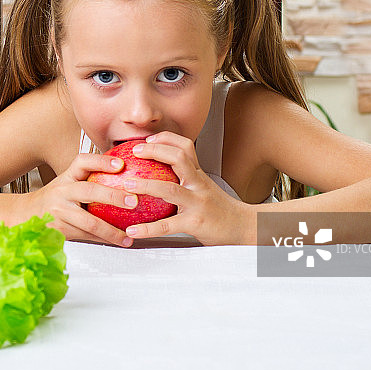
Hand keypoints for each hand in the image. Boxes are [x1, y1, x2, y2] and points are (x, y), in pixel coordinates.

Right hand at [26, 152, 138, 246]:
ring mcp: (59, 212)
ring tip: (128, 236)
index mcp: (67, 176)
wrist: (25, 214)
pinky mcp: (59, 229)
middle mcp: (62, 191)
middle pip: (89, 191)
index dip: (102, 161)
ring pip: (90, 222)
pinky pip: (85, 236)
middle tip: (133, 201)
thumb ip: (89, 179)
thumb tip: (126, 175)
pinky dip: (103, 239)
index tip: (121, 165)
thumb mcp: (67, 182)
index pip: (83, 162)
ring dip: (112, 231)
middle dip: (113, 196)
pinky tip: (117, 241)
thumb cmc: (54, 198)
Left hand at [120, 131, 252, 244]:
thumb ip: (187, 179)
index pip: (185, 146)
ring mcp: (197, 203)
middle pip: (178, 159)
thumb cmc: (220, 209)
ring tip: (125, 186)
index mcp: (199, 175)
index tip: (147, 140)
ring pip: (169, 190)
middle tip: (134, 152)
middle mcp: (199, 184)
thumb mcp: (205, 188)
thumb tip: (158, 174)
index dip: (165, 139)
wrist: (245, 227)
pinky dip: (148, 229)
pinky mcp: (195, 223)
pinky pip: (168, 225)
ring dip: (145, 185)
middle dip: (155, 151)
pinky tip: (132, 230)